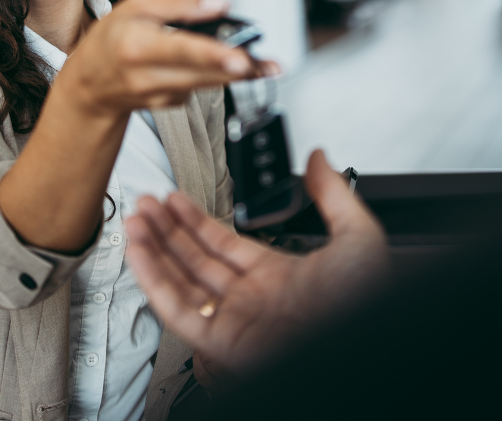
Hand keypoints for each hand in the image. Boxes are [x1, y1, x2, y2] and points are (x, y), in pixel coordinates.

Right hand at [0, 0, 277, 252]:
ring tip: (266, 65)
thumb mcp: (135, 5)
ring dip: (241, 75)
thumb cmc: (112, 39)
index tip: (240, 58)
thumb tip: (217, 5)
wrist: (90, 85)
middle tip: (271, 65)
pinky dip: (217, 76)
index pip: (181, 50)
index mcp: (138, 46)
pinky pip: (202, 88)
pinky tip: (222, 66)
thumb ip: (178, 1)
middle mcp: (149, 76)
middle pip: (204, 73)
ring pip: (209, 84)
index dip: (213, 55)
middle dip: (241, 69)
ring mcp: (161, 96)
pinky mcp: (172, 105)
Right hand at [124, 150, 388, 379]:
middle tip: (146, 203)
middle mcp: (252, 298)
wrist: (360, 342)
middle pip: (196, 259)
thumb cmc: (366, 304)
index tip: (175, 199)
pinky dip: (154, 280)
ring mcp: (235, 319)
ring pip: (181, 281)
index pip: (224, 244)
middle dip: (167, 230)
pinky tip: (140, 251)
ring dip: (154, 249)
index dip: (196, 220)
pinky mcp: (221, 341)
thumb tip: (321, 160)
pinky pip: (177, 309)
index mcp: (279, 276)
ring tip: (135, 219)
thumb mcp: (358, 237)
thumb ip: (334, 195)